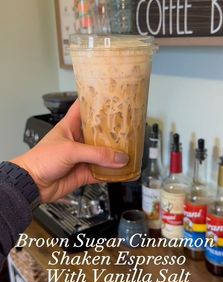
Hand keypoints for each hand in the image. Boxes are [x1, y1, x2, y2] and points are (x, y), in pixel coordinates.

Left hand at [11, 100, 128, 202]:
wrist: (32, 184)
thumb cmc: (41, 160)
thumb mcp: (70, 150)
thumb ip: (96, 154)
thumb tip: (119, 158)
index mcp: (70, 126)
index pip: (84, 108)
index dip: (96, 101)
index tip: (111, 97)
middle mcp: (78, 140)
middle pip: (99, 132)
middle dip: (113, 131)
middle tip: (129, 127)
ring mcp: (82, 157)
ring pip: (103, 154)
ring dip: (115, 154)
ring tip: (131, 150)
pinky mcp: (84, 173)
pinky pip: (102, 172)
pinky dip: (113, 173)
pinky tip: (123, 171)